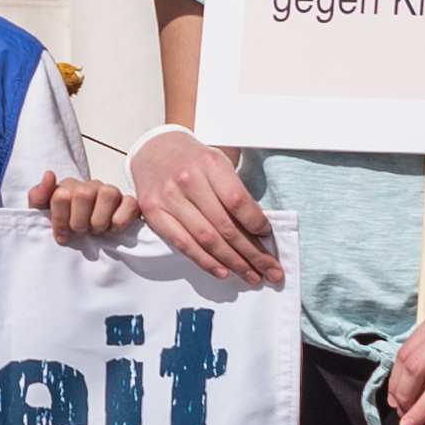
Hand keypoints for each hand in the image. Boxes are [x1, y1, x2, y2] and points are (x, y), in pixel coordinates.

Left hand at [30, 171, 141, 247]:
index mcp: (68, 187)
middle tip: (80, 232)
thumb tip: (49, 174)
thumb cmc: (64, 227)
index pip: (61, 195)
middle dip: (79, 222)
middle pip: (83, 194)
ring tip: (96, 231)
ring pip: (108, 194)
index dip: (60, 220)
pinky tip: (112, 230)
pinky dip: (120, 220)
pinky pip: (130, 204)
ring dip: (99, 221)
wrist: (83, 239)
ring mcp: (111, 192)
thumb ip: (38, 196)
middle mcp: (90, 186)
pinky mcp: (129, 203)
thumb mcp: (43, 214)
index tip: (62, 236)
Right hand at [128, 127, 283, 287]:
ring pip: (206, 239)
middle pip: (225, 226)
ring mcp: (169, 198)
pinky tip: (223, 272)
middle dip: (252, 253)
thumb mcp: (218, 162)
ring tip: (252, 276)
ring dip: (233, 262)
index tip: (268, 237)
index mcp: (210, 163)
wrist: (154, 149)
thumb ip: (235, 190)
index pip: (237, 201)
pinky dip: (205, 261)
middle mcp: (188, 180)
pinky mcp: (154, 214)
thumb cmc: (194, 159)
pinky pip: (183, 244)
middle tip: (271, 271)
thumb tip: (258, 229)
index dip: (256, 223)